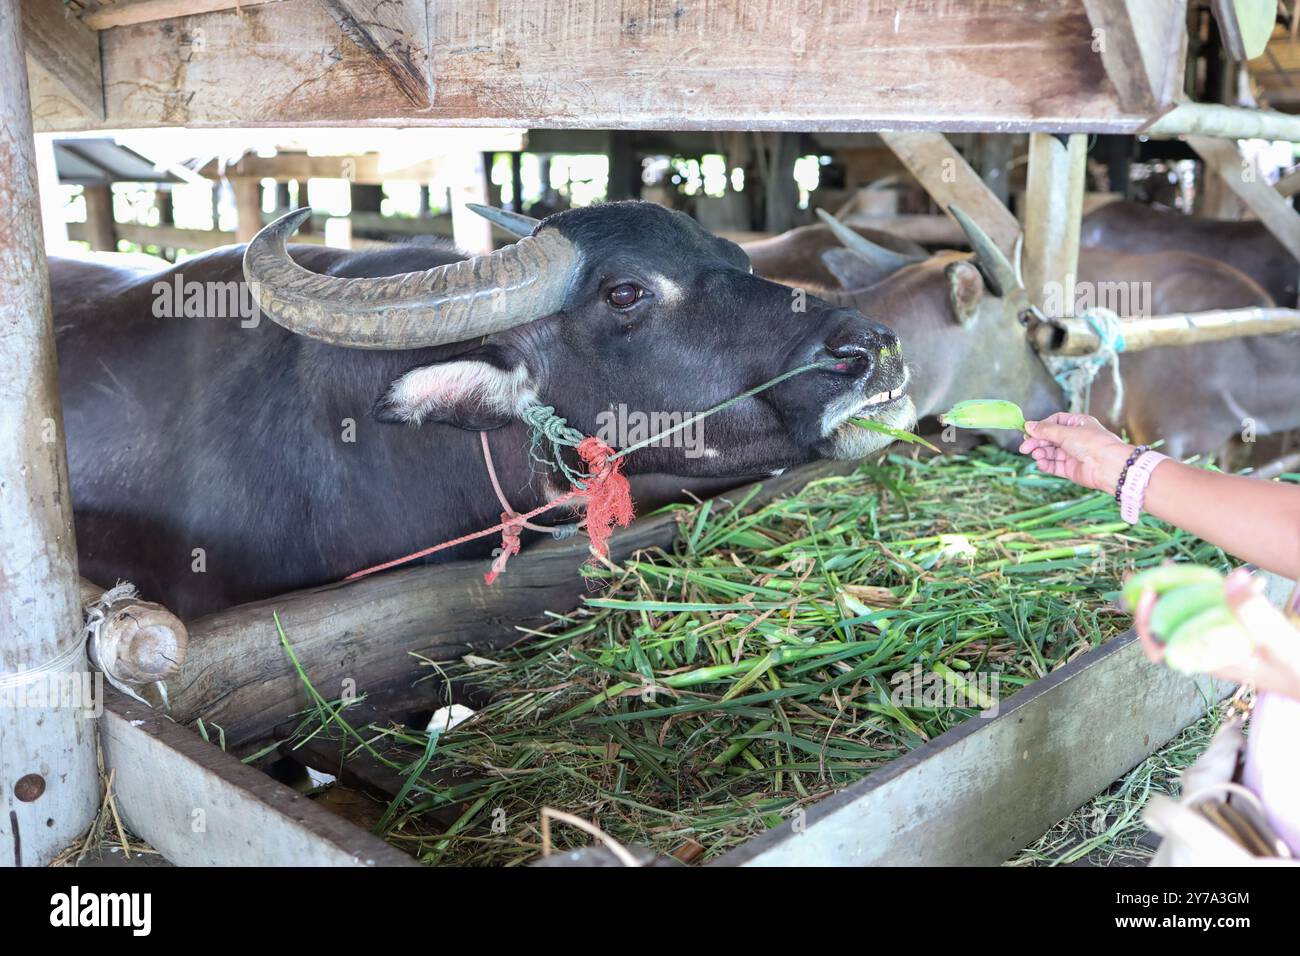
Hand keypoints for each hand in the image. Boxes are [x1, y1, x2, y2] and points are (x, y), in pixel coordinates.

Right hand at [1019, 411, 1133, 493]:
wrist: (1108, 466)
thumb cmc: (1093, 443)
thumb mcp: (1065, 432)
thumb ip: (1045, 430)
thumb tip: (1028, 425)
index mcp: (1078, 424)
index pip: (1054, 422)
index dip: (1041, 426)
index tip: (1028, 431)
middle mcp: (1075, 438)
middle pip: (1049, 438)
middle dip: (1037, 442)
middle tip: (1024, 448)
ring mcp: (1072, 454)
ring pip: (1050, 452)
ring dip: (1041, 453)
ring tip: (1036, 456)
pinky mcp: (1071, 469)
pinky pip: (1054, 466)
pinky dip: (1046, 464)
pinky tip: (1041, 463)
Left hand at [1136, 567, 1299, 700]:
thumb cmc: (1298, 669)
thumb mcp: (1280, 642)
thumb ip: (1257, 615)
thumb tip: (1233, 577)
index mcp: (1207, 660)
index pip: (1159, 648)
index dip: (1146, 622)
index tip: (1148, 593)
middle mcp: (1207, 649)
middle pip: (1166, 626)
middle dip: (1153, 599)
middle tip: (1147, 570)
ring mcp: (1220, 638)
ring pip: (1186, 615)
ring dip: (1175, 592)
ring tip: (1168, 565)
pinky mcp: (1236, 629)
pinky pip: (1209, 609)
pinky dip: (1203, 591)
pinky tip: (1207, 575)